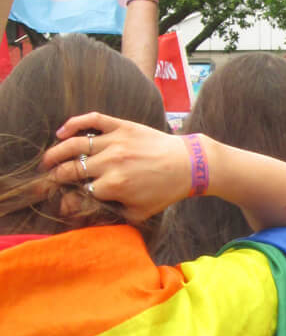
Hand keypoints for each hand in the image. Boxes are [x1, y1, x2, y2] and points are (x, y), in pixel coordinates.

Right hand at [42, 112, 190, 222]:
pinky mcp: (122, 126)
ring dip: (55, 153)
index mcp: (114, 186)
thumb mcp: (139, 212)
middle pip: (70, 169)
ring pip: (74, 144)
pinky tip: (61, 132)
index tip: (63, 203)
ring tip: (46, 161)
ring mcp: (115, 142)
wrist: (189, 164)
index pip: (78, 194)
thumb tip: (86, 216)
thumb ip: (112, 215)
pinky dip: (74, 123)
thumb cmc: (164, 191)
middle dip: (55, 178)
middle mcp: (111, 163)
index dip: (67, 201)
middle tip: (49, 181)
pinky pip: (93, 120)